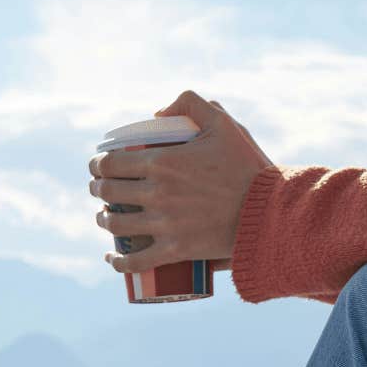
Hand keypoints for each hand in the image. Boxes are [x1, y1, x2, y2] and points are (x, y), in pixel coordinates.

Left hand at [86, 90, 276, 274]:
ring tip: (105, 218)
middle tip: (99, 190)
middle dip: (97, 190)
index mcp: (163, 162)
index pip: (111, 164)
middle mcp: (157, 194)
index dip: (96, 165)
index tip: (97, 166)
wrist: (270, 212)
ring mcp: (165, 225)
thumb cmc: (248, 167)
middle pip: (109, 193)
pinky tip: (112, 259)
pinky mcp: (176, 251)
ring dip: (103, 221)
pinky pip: (137, 262)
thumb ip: (192, 104)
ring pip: (117, 226)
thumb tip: (158, 112)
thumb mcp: (223, 124)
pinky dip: (118, 262)